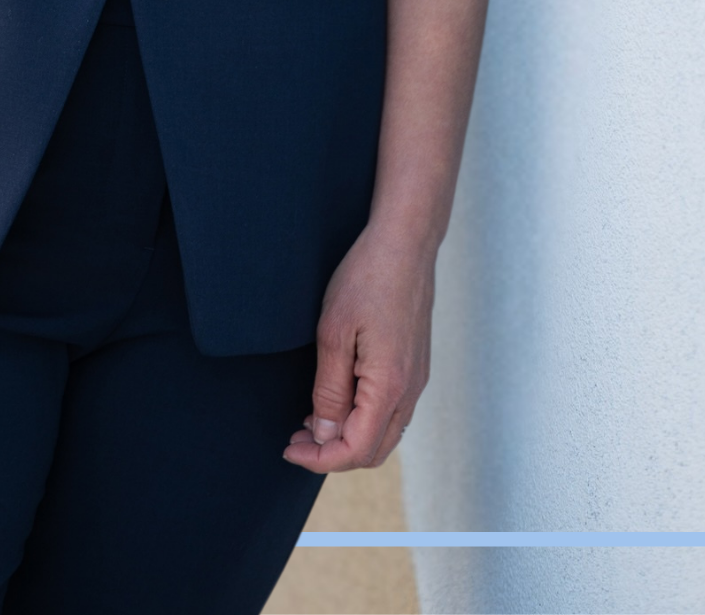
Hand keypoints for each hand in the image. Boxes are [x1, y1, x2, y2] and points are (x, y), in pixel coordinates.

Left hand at [283, 225, 434, 472]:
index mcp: (389, 386)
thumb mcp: (334, 332)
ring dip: (348, 438)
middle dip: (332, 454)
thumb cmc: (366, 280)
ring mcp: (416, 380)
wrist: (405, 245)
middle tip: (295, 439)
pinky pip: (391, 412)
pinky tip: (337, 400)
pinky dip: (363, 419)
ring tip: (310, 422)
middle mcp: (410, 391)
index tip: (289, 448)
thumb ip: (329, 390)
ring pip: (384, 434)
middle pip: (373, 451)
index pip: (356, 449)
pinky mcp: (415, 367)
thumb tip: (324, 435)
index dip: (319, 459)